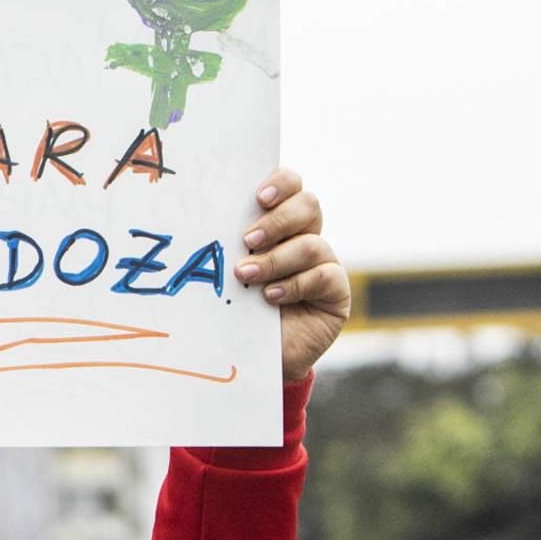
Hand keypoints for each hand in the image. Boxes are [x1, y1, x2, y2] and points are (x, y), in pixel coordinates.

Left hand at [235, 169, 349, 382]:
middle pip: (308, 206)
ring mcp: (323, 263)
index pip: (290, 185)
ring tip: (246, 275)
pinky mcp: (335, 292)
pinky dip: (295, 284)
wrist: (249, 356)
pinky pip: (324, 276)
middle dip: (278, 220)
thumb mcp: (225, 272)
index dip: (281, 183)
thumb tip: (204, 219)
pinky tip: (271, 296)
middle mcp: (304, 236)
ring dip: (277, 259)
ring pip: (312, 244)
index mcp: (278, 222)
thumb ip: (226, 245)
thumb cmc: (232, 307)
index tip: (258, 198)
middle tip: (249, 239)